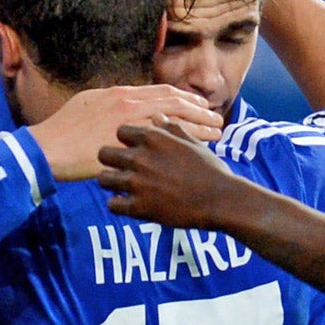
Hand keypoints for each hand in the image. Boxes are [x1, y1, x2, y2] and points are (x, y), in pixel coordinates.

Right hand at [30, 85, 223, 182]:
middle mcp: (128, 102)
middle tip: (216, 117)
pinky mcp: (128, 144)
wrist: (46, 149)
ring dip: (199, 125)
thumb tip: (121, 105)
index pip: (161, 92)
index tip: (200, 104)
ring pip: (175, 120)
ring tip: (217, 131)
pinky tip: (198, 148)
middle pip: (174, 102)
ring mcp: (130, 122)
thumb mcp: (86, 106)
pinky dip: (185, 142)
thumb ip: (108, 105)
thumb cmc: (61, 131)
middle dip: (199, 109)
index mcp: (120, 94)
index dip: (184, 98)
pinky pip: (164, 141)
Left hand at [98, 122, 254, 229]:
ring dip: (111, 182)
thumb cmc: (209, 169)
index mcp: (153, 137)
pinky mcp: (139, 207)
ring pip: (104, 179)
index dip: (125, 140)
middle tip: (119, 168)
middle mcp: (140, 157)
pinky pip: (112, 204)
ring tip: (120, 187)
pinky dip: (117, 204)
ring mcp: (138, 183)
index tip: (132, 149)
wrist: (220, 200)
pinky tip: (127, 203)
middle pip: (104, 153)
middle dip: (110, 160)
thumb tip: (157, 116)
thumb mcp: (191, 142)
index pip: (120, 131)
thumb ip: (171, 127)